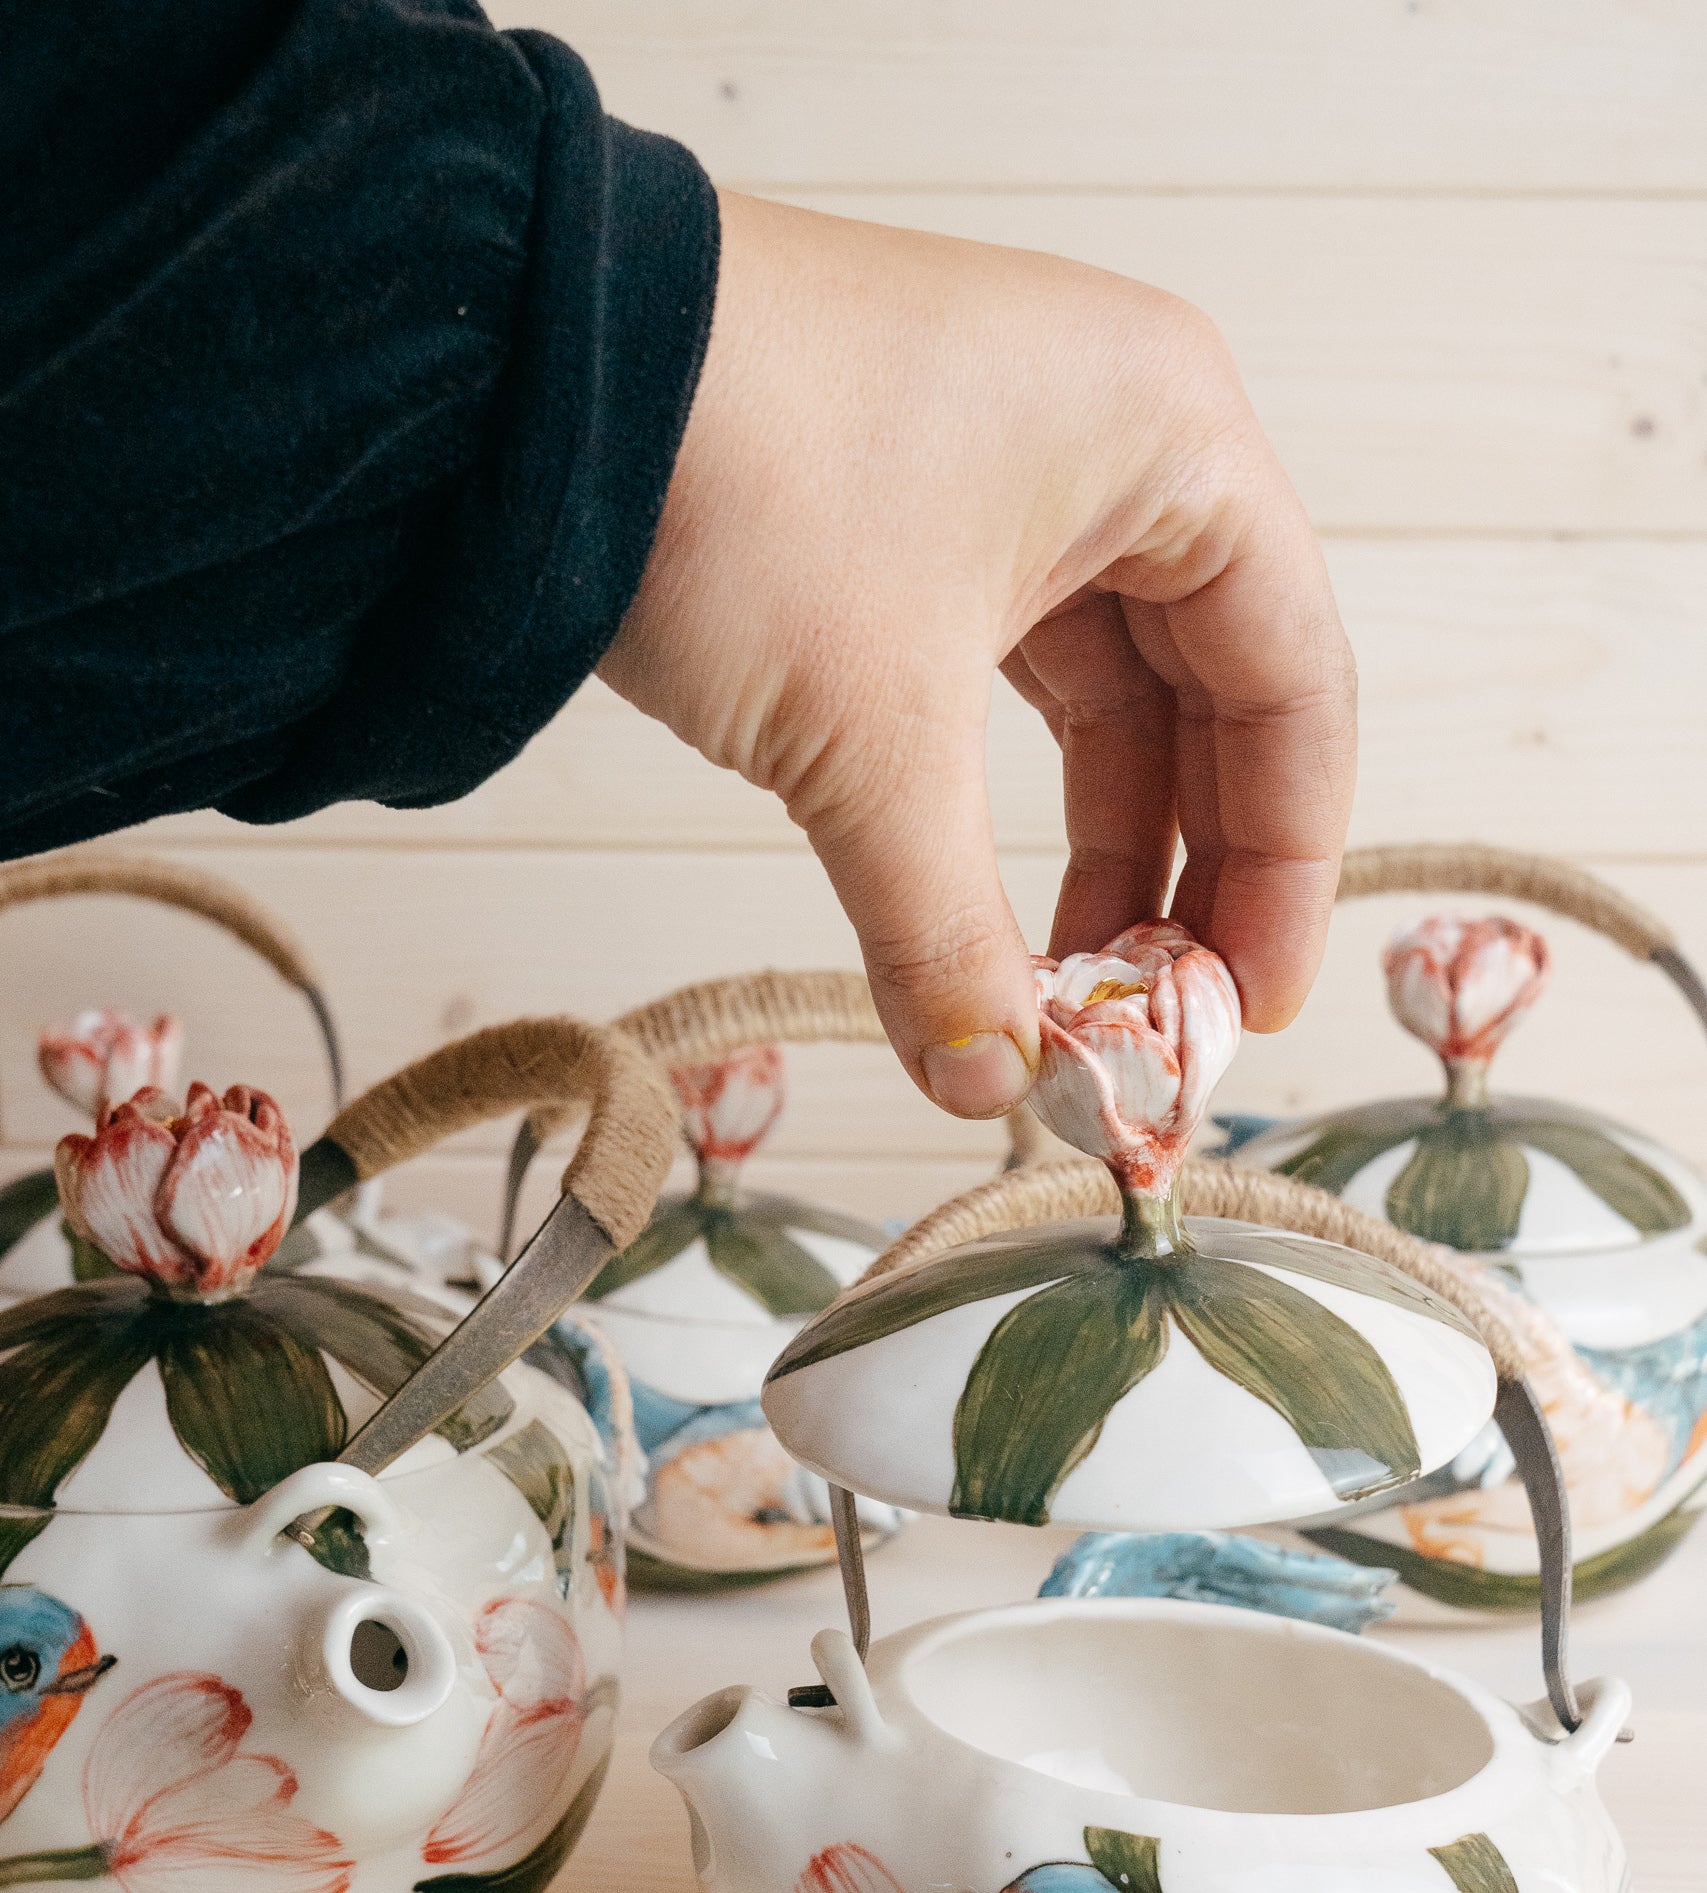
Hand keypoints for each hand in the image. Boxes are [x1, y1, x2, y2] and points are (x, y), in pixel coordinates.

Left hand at [599, 193, 1355, 1118]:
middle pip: (1211, 697)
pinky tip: (980, 908)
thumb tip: (985, 1085)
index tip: (1245, 1005)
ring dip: (1091, 848)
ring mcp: (1010, 466)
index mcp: (1174, 439)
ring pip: (1104, 697)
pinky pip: (1003, 677)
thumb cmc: (736, 478)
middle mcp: (1115, 436)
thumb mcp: (871, 739)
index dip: (1284, 866)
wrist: (517, 368)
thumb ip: (946, 932)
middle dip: (1184, 871)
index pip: (1294, 685)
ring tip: (1063, 992)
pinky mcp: (909, 508)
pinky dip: (993, 800)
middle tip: (1158, 1026)